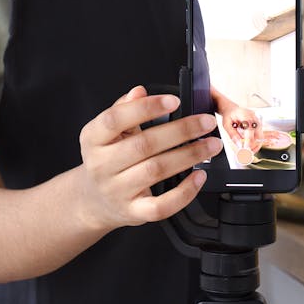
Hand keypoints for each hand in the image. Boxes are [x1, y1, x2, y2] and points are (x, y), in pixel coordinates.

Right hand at [77, 85, 222, 232]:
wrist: (94, 200)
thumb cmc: (106, 159)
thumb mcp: (106, 131)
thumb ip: (124, 109)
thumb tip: (139, 91)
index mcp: (93, 138)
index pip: (116, 119)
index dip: (145, 108)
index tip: (174, 101)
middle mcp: (102, 165)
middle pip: (144, 145)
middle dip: (180, 131)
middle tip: (205, 122)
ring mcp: (117, 191)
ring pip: (156, 171)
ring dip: (189, 155)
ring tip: (210, 145)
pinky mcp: (133, 212)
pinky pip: (161, 205)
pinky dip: (184, 191)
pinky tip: (198, 176)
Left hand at [214, 96, 264, 153]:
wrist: (232, 109)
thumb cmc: (229, 116)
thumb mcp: (226, 124)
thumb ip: (232, 134)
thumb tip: (239, 145)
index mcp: (245, 114)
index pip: (250, 129)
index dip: (249, 140)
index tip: (245, 149)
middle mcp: (254, 117)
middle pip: (258, 133)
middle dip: (253, 145)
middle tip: (246, 153)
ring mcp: (257, 121)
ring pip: (261, 137)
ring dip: (255, 146)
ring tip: (247, 152)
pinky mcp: (258, 125)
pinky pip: (260, 136)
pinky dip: (255, 143)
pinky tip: (249, 148)